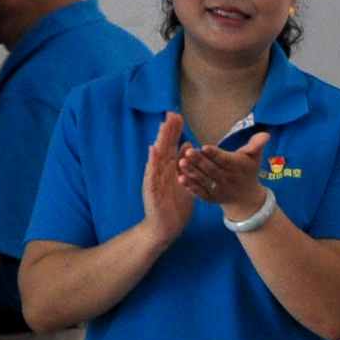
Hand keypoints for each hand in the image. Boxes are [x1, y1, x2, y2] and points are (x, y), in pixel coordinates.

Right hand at [141, 113, 196, 240]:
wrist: (166, 226)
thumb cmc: (175, 204)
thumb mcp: (184, 180)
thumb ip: (184, 163)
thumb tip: (187, 143)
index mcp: (169, 168)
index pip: (171, 146)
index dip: (173, 131)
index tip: (177, 115)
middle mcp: (160, 171)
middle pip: (164, 147)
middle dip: (167, 131)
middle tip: (171, 113)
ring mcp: (155, 180)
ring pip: (157, 158)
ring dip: (160, 141)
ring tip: (162, 127)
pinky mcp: (152, 190)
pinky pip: (152, 174)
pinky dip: (152, 162)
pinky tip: (153, 150)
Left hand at [180, 130, 272, 219]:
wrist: (246, 198)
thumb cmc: (248, 171)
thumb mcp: (255, 157)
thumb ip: (256, 145)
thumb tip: (265, 135)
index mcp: (237, 166)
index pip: (225, 159)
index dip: (215, 154)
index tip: (204, 147)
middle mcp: (227, 178)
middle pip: (212, 169)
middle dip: (199, 161)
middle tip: (187, 152)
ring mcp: (218, 189)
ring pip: (203, 180)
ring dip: (192, 172)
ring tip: (181, 162)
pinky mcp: (210, 197)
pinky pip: (199, 192)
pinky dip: (190, 186)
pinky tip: (181, 179)